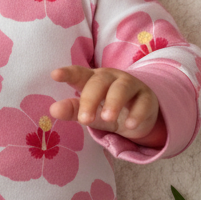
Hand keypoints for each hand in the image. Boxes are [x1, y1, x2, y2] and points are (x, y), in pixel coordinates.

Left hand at [50, 65, 165, 145]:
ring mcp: (131, 85)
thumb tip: (53, 110)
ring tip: (107, 118)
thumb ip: (73, 110)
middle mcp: (111, 78)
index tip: (55, 75)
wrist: (138, 115)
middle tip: (84, 120)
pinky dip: (137, 114)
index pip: (79, 74)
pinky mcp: (147, 97)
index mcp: (93, 79)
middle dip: (91, 99)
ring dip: (114, 102)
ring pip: (122, 88)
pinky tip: (129, 126)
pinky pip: (143, 102)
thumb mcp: (89, 112)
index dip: (68, 73)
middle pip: (100, 82)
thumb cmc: (106, 109)